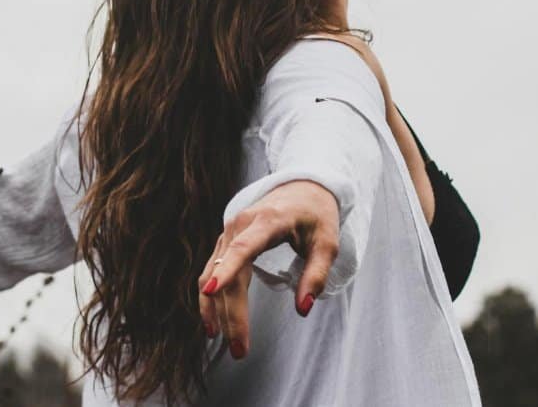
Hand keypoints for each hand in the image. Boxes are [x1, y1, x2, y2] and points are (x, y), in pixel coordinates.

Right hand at [197, 179, 340, 359]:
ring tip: (223, 341)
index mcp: (267, 222)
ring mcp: (229, 232)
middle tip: (239, 351)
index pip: (242, 249)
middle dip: (230, 314)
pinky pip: (211, 270)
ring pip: (212, 274)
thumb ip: (316, 275)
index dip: (227, 270)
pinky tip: (213, 321)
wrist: (302, 187)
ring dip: (214, 310)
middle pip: (227, 274)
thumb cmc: (316, 215)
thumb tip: (303, 309)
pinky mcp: (226, 240)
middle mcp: (240, 225)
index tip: (213, 290)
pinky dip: (210, 297)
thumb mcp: (327, 243)